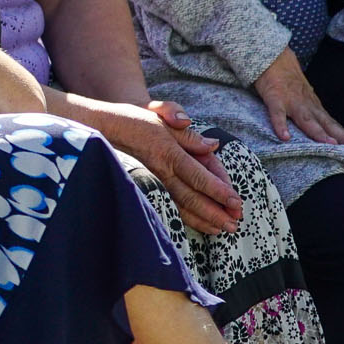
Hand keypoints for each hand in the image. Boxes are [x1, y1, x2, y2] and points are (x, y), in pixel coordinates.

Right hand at [89, 98, 242, 234]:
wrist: (108, 127)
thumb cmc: (137, 119)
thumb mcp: (162, 114)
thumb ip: (187, 131)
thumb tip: (212, 145)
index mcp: (168, 150)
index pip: (198, 175)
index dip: (218, 190)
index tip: (236, 201)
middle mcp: (162, 169)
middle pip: (192, 196)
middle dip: (215, 212)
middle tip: (235, 223)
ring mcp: (155, 180)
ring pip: (182, 205)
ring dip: (204, 219)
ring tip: (223, 229)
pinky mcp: (150, 186)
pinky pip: (171, 205)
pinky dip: (188, 218)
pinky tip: (203, 225)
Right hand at [252, 48, 343, 144]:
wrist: (273, 57)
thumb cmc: (287, 78)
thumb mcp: (303, 95)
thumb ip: (310, 110)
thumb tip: (321, 127)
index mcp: (314, 106)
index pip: (333, 124)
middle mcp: (307, 105)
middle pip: (325, 124)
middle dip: (340, 138)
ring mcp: (291, 101)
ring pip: (306, 119)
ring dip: (318, 132)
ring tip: (329, 145)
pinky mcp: (274, 98)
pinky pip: (277, 113)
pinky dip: (281, 125)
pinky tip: (284, 137)